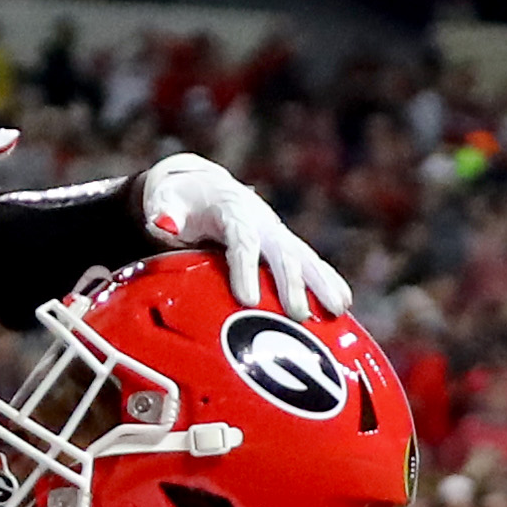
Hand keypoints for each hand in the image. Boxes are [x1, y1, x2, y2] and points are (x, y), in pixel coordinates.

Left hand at [137, 153, 351, 313]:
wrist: (207, 191)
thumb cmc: (182, 204)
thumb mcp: (167, 202)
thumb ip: (164, 212)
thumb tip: (163, 223)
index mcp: (233, 210)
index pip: (242, 240)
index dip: (245, 269)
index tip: (247, 300)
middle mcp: (262, 222)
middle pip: (281, 252)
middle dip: (290, 283)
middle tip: (297, 315)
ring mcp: (278, 234)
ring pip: (305, 257)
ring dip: (322, 283)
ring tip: (337, 309)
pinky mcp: (286, 247)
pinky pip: (311, 264)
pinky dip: (328, 282)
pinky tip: (343, 306)